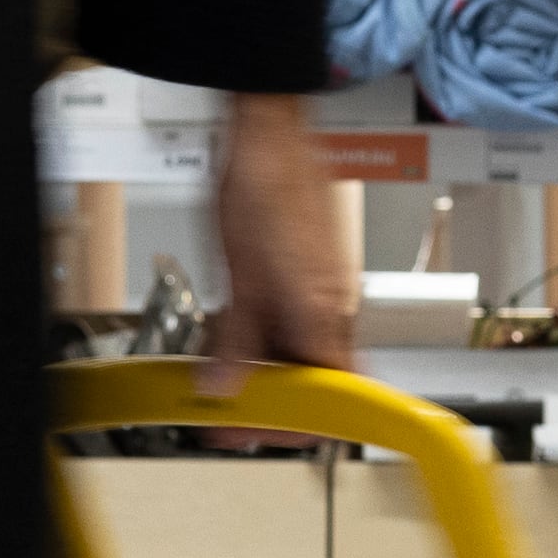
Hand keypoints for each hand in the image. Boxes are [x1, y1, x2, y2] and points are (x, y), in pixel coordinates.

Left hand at [200, 92, 355, 404]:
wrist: (268, 127)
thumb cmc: (262, 180)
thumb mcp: (238, 272)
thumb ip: (235, 339)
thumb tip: (226, 387)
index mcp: (324, 311)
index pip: (337, 394)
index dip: (303, 422)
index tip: (264, 430)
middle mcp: (333, 305)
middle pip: (317, 378)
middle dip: (275, 400)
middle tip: (230, 411)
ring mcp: (324, 290)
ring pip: (302, 352)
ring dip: (265, 371)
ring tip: (220, 374)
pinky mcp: (310, 274)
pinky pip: (294, 323)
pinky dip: (264, 340)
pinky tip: (231, 335)